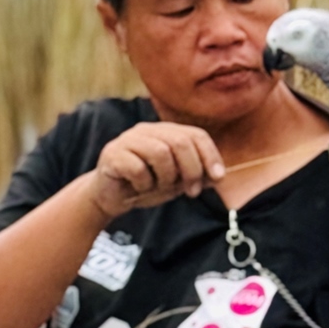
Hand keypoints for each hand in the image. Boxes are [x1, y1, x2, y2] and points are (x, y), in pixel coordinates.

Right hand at [85, 122, 227, 220]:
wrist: (110, 197)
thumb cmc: (146, 185)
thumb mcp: (176, 182)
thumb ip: (196, 177)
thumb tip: (218, 176)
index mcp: (166, 132)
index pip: (196, 135)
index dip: (210, 155)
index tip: (218, 178)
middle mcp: (148, 130)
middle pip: (180, 142)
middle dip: (192, 170)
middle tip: (191, 192)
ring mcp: (128, 140)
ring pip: (159, 153)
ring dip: (165, 178)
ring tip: (159, 187)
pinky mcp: (112, 154)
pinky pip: (137, 168)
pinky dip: (144, 184)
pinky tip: (138, 188)